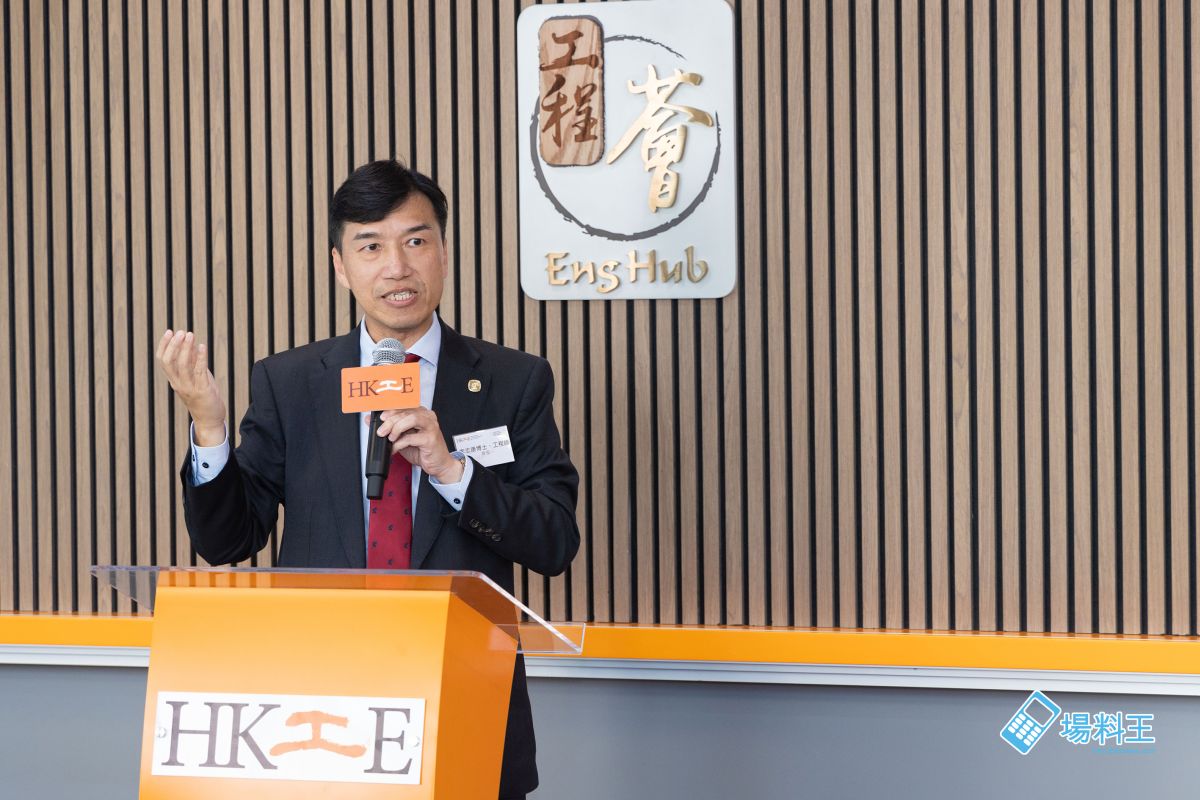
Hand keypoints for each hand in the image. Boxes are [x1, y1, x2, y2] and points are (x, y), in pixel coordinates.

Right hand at [155, 329, 226, 444]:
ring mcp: (189, 388)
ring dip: (185, 348)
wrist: (209, 420)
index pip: (162, 360)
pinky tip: (202, 347)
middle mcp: (178, 384)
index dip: (164, 345)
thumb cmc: (203, 398)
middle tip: (180, 331)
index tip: (169, 332)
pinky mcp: (202, 390)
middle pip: (168, 361)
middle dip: (173, 345)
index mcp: (174, 380)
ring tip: (190, 335)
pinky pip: (199, 371)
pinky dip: (200, 357)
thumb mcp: (196, 378)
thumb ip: (192, 363)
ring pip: (182, 365)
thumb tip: (190, 344)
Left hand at [375, 407, 463, 482]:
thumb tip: (369, 420)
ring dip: (396, 428)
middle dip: (390, 421)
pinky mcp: (431, 438)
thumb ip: (388, 428)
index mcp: (421, 413)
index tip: (381, 418)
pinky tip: (395, 448)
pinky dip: (400, 443)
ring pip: (410, 419)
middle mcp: (427, 417)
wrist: (438, 464)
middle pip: (406, 412)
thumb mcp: (401, 438)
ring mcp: (431, 427)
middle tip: (381, 432)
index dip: (390, 410)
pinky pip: (411, 437)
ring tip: (389, 438)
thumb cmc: (422, 451)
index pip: (404, 405)